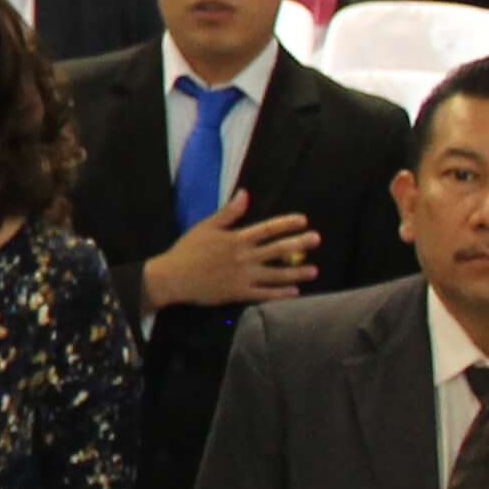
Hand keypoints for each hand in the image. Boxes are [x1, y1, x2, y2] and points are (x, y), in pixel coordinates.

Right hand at [145, 187, 324, 309]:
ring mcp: (243, 277)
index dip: (286, 224)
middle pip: (277, 250)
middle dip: (299, 244)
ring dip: (296, 272)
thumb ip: (228, 212)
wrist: (172, 278)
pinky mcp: (239, 293)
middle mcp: (244, 257)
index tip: (303, 220)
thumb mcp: (206, 227)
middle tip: (316, 239)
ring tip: (314, 270)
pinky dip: (280, 294)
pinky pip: (264, 294)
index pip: (267, 229)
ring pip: (276, 274)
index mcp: (236, 239)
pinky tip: (294, 292)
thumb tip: (245, 194)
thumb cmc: (187, 250)